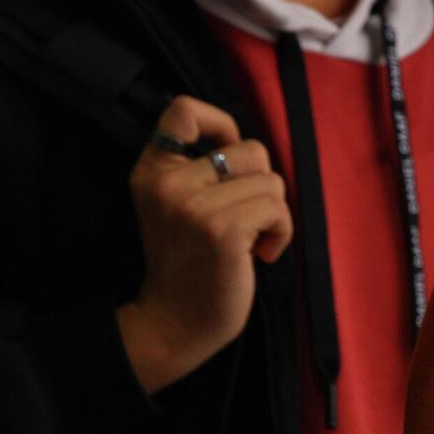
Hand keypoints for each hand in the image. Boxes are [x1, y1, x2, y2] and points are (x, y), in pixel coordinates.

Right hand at [115, 96, 291, 394]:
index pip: (183, 110)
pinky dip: (281, 232)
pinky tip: (260, 255)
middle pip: (250, 147)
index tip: (227, 157)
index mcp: (152, 171)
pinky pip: (277, 207)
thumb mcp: (178, 203)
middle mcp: (167, 183)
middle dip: (261, 183)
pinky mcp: (222, 230)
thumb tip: (242, 138)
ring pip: (271, 179)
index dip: (221, 124)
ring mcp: (193, 207)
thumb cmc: (190, 260)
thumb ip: (200, 167)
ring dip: (273, 212)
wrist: (175, 323)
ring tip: (250, 240)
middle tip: (243, 217)